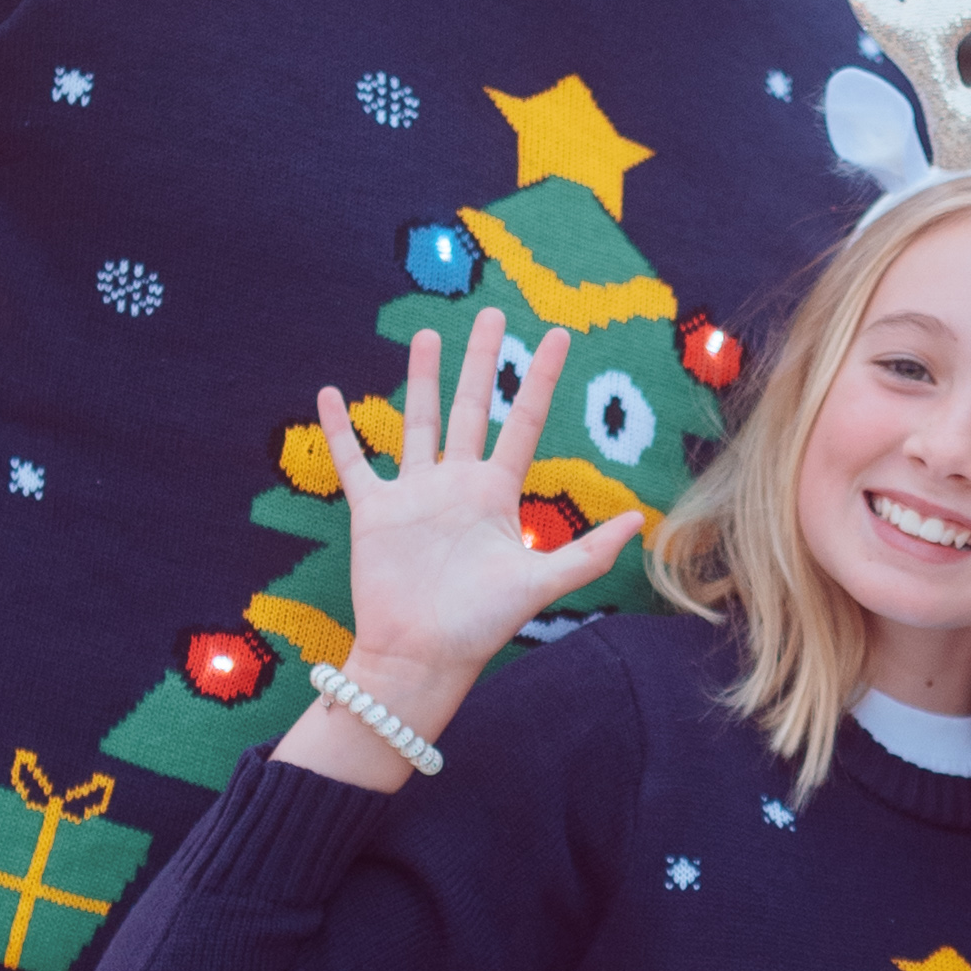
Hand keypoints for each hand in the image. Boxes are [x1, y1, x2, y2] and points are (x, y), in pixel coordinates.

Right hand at [328, 304, 634, 704]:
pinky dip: (339, 430)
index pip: (524, 422)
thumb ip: (589, 553)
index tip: (559, 336)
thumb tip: (642, 520)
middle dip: (482, 361)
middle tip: (492, 313)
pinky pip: (354, 461)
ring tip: (426, 335)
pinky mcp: (373, 511)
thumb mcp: (541, 585)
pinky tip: (328, 394)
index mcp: (495, 493)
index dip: (540, 379)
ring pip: (418, 422)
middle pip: (472, 407)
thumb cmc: (480, 627)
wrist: (421, 658)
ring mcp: (413, 495)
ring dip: (421, 379)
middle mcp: (456, 485)